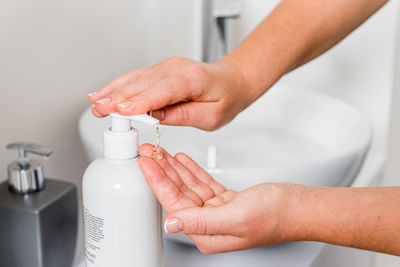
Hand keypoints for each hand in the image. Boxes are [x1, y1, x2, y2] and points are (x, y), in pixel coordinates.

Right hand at [88, 57, 248, 130]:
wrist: (232, 81)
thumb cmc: (226, 98)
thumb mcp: (212, 116)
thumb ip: (183, 115)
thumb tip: (155, 116)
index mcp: (192, 79)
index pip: (162, 91)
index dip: (140, 101)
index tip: (122, 110)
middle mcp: (176, 69)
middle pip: (143, 84)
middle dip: (118, 98)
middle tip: (100, 112)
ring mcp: (166, 67)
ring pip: (135, 79)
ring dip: (113, 91)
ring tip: (96, 104)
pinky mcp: (160, 70)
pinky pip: (136, 77)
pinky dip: (119, 85)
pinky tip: (104, 92)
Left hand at [138, 144, 302, 253]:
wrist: (299, 207)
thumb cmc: (276, 215)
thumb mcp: (237, 216)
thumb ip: (202, 221)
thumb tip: (172, 223)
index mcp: (207, 234)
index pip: (174, 203)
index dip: (157, 181)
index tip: (146, 163)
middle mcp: (209, 224)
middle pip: (178, 193)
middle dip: (161, 170)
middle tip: (148, 152)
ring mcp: (217, 212)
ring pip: (188, 185)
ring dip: (174, 167)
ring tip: (160, 152)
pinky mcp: (225, 201)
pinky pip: (202, 182)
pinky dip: (192, 169)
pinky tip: (182, 160)